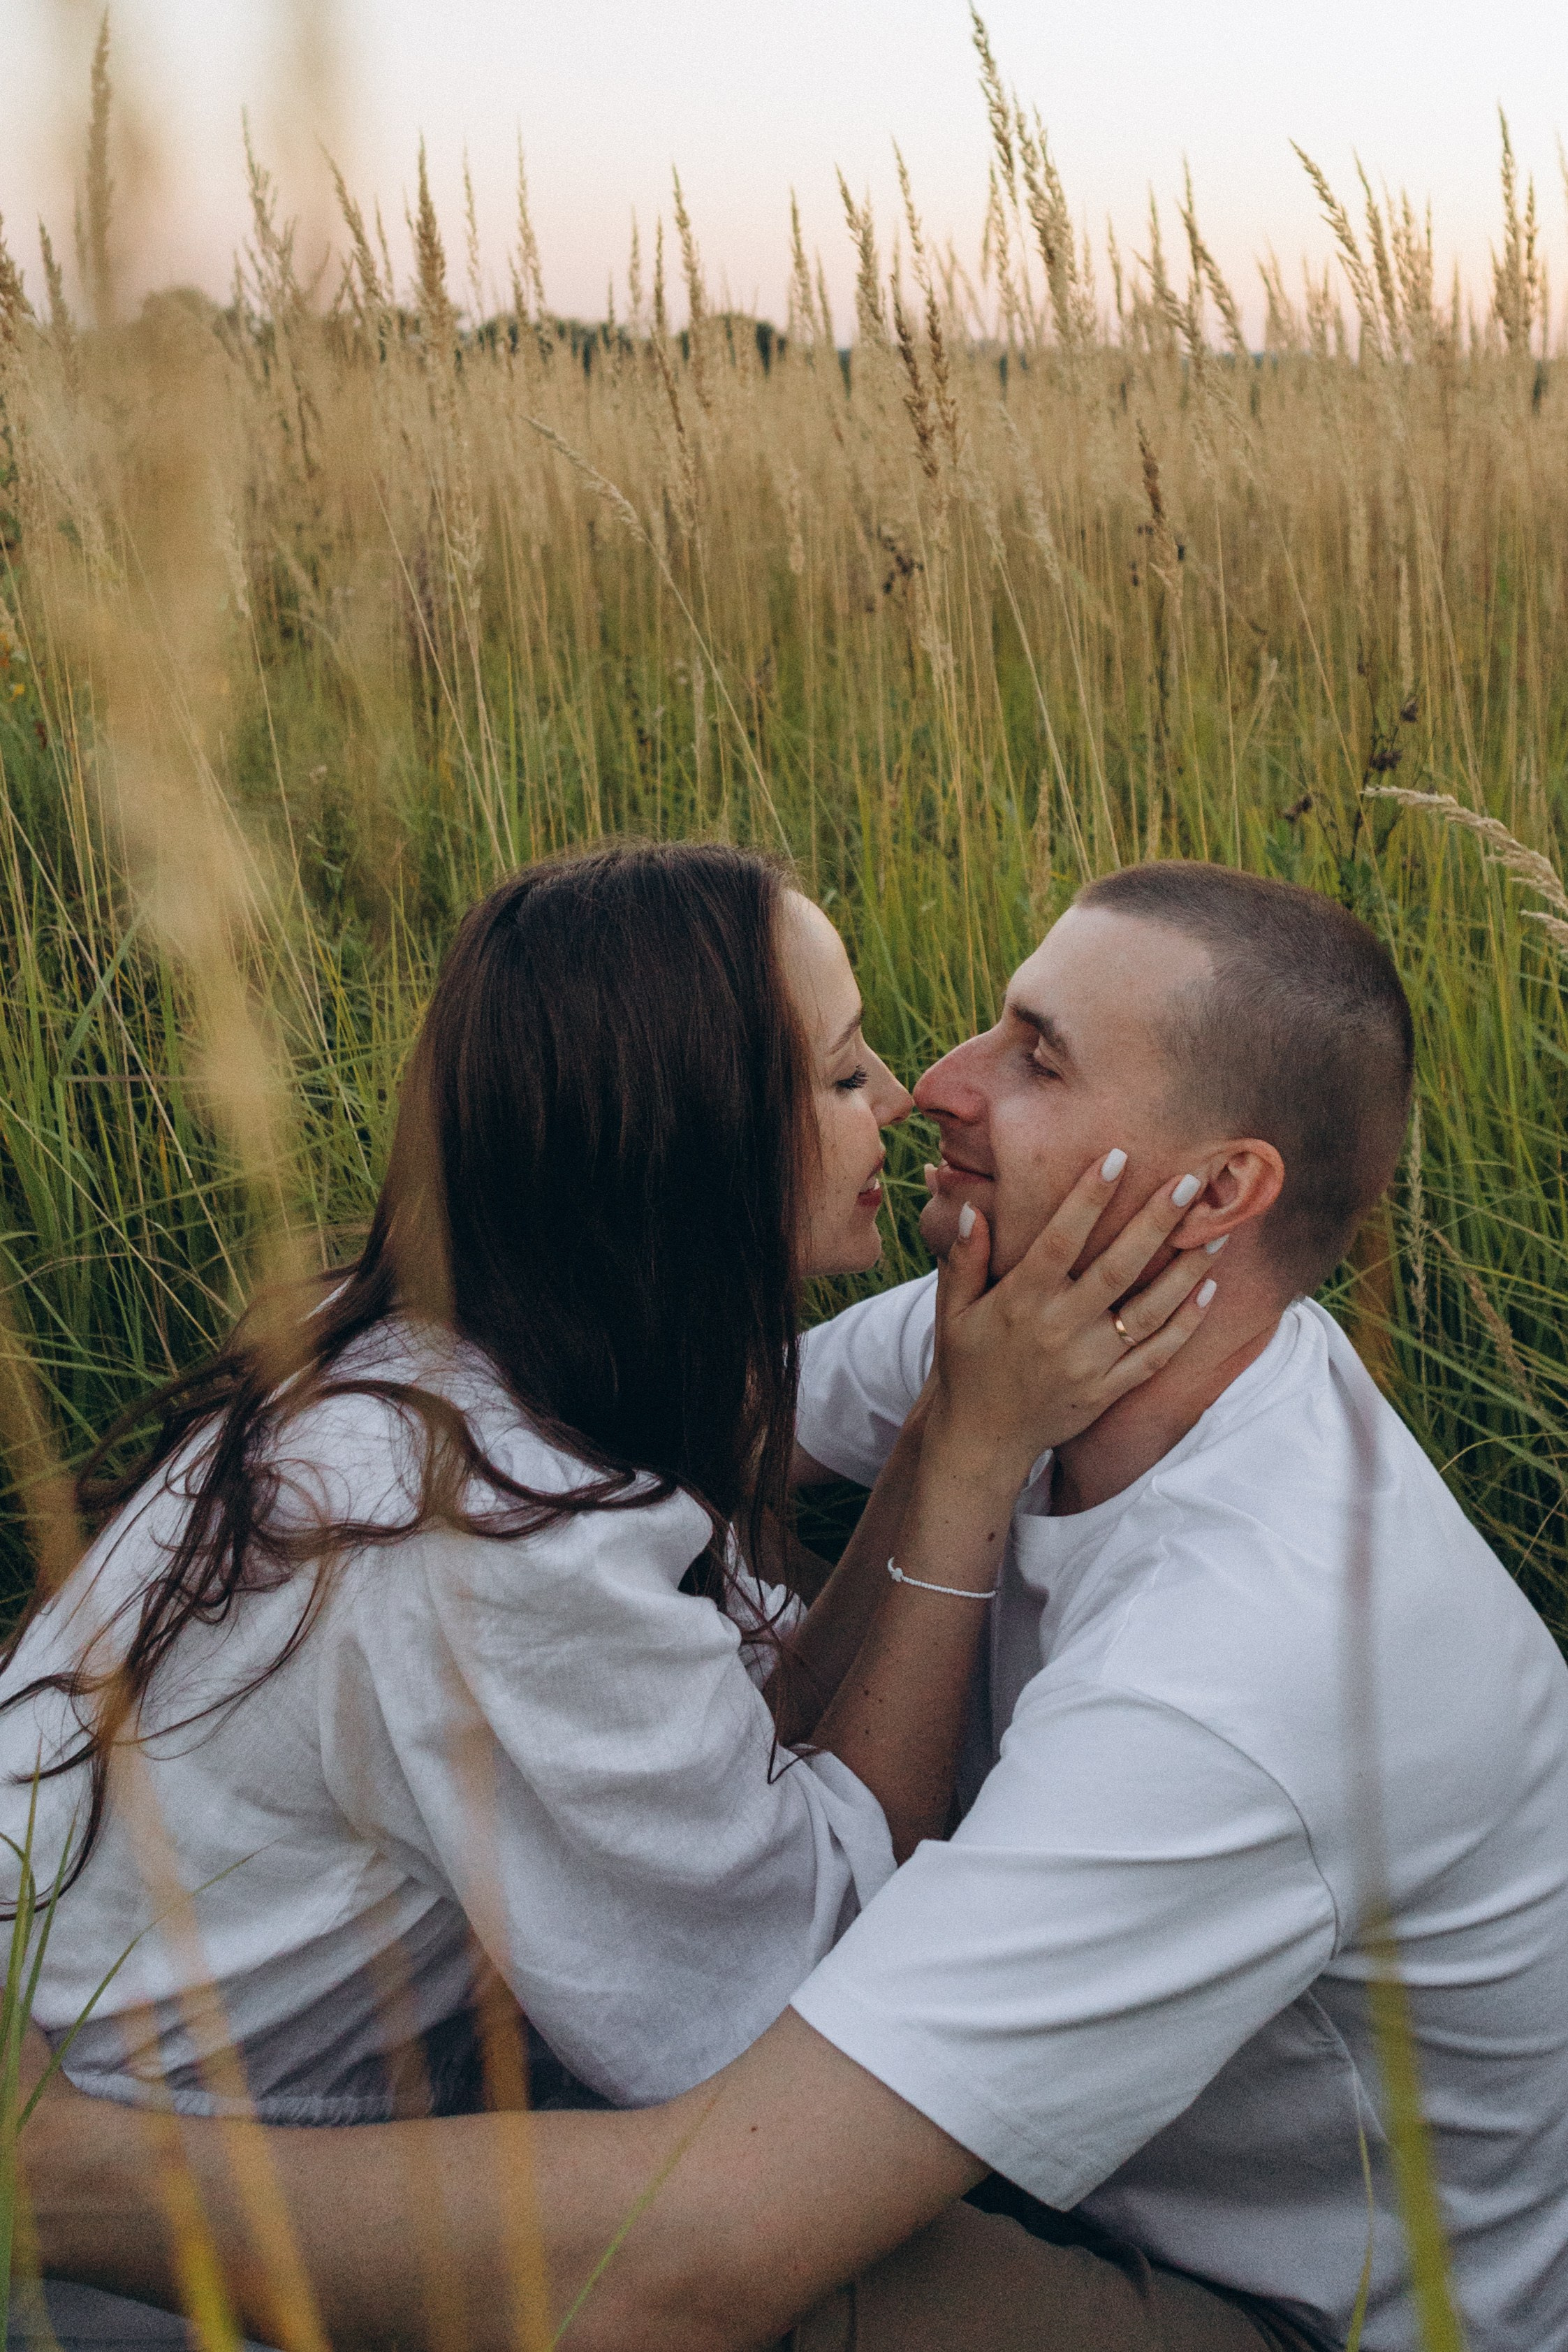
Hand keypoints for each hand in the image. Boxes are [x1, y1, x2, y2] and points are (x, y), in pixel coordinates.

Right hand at [921, 1151, 1215, 1493]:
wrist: (980, 1437)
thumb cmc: (966, 1361)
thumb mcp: (953, 1308)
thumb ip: (963, 1257)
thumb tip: (971, 1206)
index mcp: (1021, 1301)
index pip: (1060, 1240)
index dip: (1089, 1198)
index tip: (1118, 1157)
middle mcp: (1059, 1329)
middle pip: (1117, 1267)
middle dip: (1155, 1222)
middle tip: (1190, 1181)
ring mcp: (1089, 1363)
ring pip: (1149, 1311)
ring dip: (1187, 1271)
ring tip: (1218, 1231)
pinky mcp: (1108, 1390)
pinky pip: (1155, 1355)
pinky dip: (1185, 1325)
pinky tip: (1208, 1291)